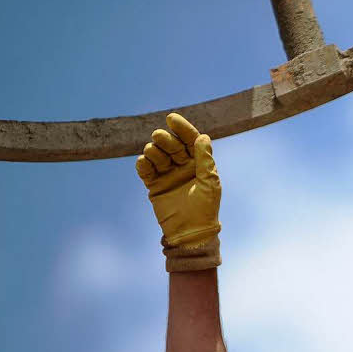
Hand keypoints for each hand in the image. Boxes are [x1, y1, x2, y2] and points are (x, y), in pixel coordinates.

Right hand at [135, 112, 220, 248]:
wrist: (190, 232)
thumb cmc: (205, 208)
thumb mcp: (209, 183)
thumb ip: (205, 160)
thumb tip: (203, 136)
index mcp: (199, 163)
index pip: (190, 140)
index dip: (182, 128)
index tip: (171, 118)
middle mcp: (183, 166)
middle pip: (172, 145)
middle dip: (165, 138)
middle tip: (159, 137)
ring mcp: (168, 174)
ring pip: (157, 154)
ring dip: (153, 150)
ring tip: (152, 153)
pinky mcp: (155, 184)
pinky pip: (146, 170)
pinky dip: (143, 164)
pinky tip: (144, 162)